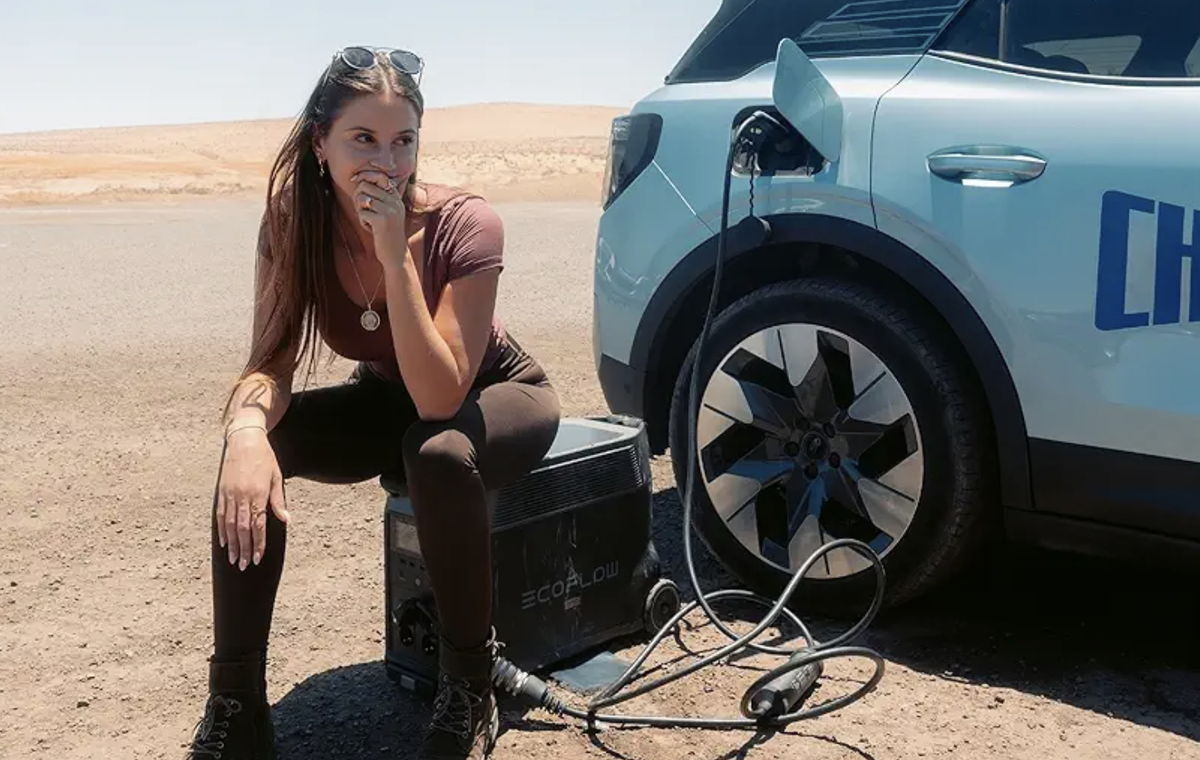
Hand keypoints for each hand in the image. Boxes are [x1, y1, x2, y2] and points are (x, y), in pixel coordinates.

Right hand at [216, 427, 289, 570]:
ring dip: (232, 544)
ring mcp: (230, 495)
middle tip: (244, 565)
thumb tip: (286, 519)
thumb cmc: (264, 458)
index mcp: (258, 494)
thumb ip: (278, 501)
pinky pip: (221, 515)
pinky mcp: (222, 492)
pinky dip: (222, 530)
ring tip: (234, 559)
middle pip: (243, 529)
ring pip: (230, 525)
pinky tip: (224, 541)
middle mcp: (243, 496)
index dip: (258, 543)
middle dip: (244, 549)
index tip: (258, 558)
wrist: (245, 440)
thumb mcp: (276, 477)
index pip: (258, 525)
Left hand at [352, 170, 407, 263]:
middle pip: (366, 185)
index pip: (380, 176)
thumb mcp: (387, 212)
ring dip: (359, 209)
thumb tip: (359, 181)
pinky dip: (362, 221)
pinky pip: (362, 213)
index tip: (354, 180)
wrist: (396, 254)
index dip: (364, 176)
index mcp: (396, 198)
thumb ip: (378, 197)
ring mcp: (390, 210)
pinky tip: (370, 228)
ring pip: (362, 198)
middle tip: (361, 209)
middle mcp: (395, 201)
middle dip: (358, 196)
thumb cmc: (387, 233)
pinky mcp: (382, 220)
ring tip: (366, 219)